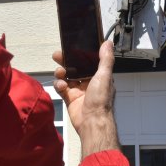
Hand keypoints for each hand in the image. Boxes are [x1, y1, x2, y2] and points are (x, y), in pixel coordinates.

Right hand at [53, 40, 119, 155]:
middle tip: (58, 56)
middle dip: (65, 61)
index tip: (71, 47)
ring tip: (60, 72)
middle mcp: (89, 82)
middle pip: (74, 67)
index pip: (88, 61)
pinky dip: (59, 84)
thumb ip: (105, 59)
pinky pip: (61, 87)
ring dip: (61, 72)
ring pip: (66, 76)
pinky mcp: (70, 98)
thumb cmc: (101, 101)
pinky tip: (61, 85)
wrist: (91, 122)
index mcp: (98, 76)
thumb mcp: (104, 76)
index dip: (79, 54)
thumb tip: (108, 43)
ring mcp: (78, 90)